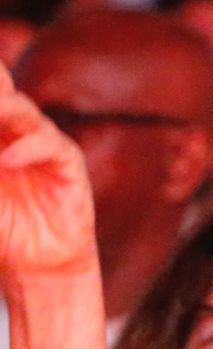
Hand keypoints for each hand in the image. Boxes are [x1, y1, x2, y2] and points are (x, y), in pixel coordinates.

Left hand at [0, 62, 96, 278]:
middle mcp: (11, 128)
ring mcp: (40, 141)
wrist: (36, 261)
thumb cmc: (0, 225)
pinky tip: (7, 160)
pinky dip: (27, 150)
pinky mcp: (68, 162)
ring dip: (2, 107)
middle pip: (1, 87)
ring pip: (20, 108)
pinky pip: (50, 145)